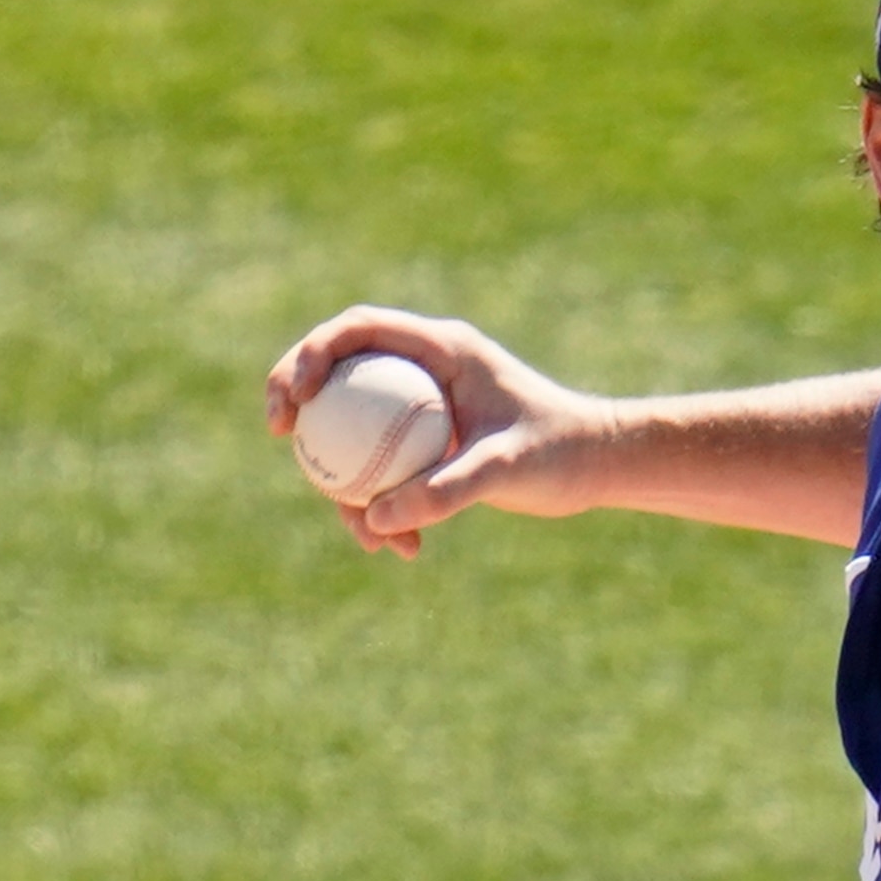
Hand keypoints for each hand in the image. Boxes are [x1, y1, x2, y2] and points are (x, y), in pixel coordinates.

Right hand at [264, 306, 620, 558]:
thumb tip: (376, 516)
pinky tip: (403, 550)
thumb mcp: (505, 470)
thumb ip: (446, 489)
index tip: (295, 396)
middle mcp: (427, 368)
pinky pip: (384, 466)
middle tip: (280, 436)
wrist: (600, 468)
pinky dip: (385, 506)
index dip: (313, 352)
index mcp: (443, 349)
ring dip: (348, 481)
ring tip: (370, 540)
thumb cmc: (562, 453)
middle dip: (298, 397)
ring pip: (356, 428)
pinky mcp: (429, 441)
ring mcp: (424, 405)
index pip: (359, 330)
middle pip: (340, 369)